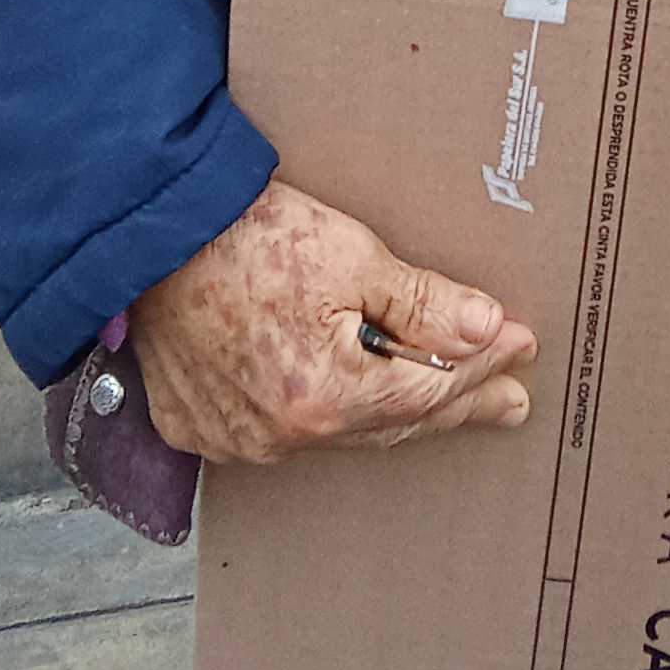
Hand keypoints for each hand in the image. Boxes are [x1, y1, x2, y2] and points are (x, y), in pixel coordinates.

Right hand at [129, 176, 538, 463]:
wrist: (146, 230)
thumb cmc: (245, 234)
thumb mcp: (350, 255)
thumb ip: (423, 303)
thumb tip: (488, 330)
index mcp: (324, 397)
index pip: (429, 392)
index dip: (481, 370)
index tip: (522, 349)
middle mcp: (279, 435)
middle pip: (388, 423)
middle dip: (454, 404)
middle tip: (507, 401)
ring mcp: (235, 438)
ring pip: (337, 432)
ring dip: (391, 411)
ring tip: (444, 399)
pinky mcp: (199, 425)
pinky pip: (279, 430)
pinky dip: (321, 412)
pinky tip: (351, 401)